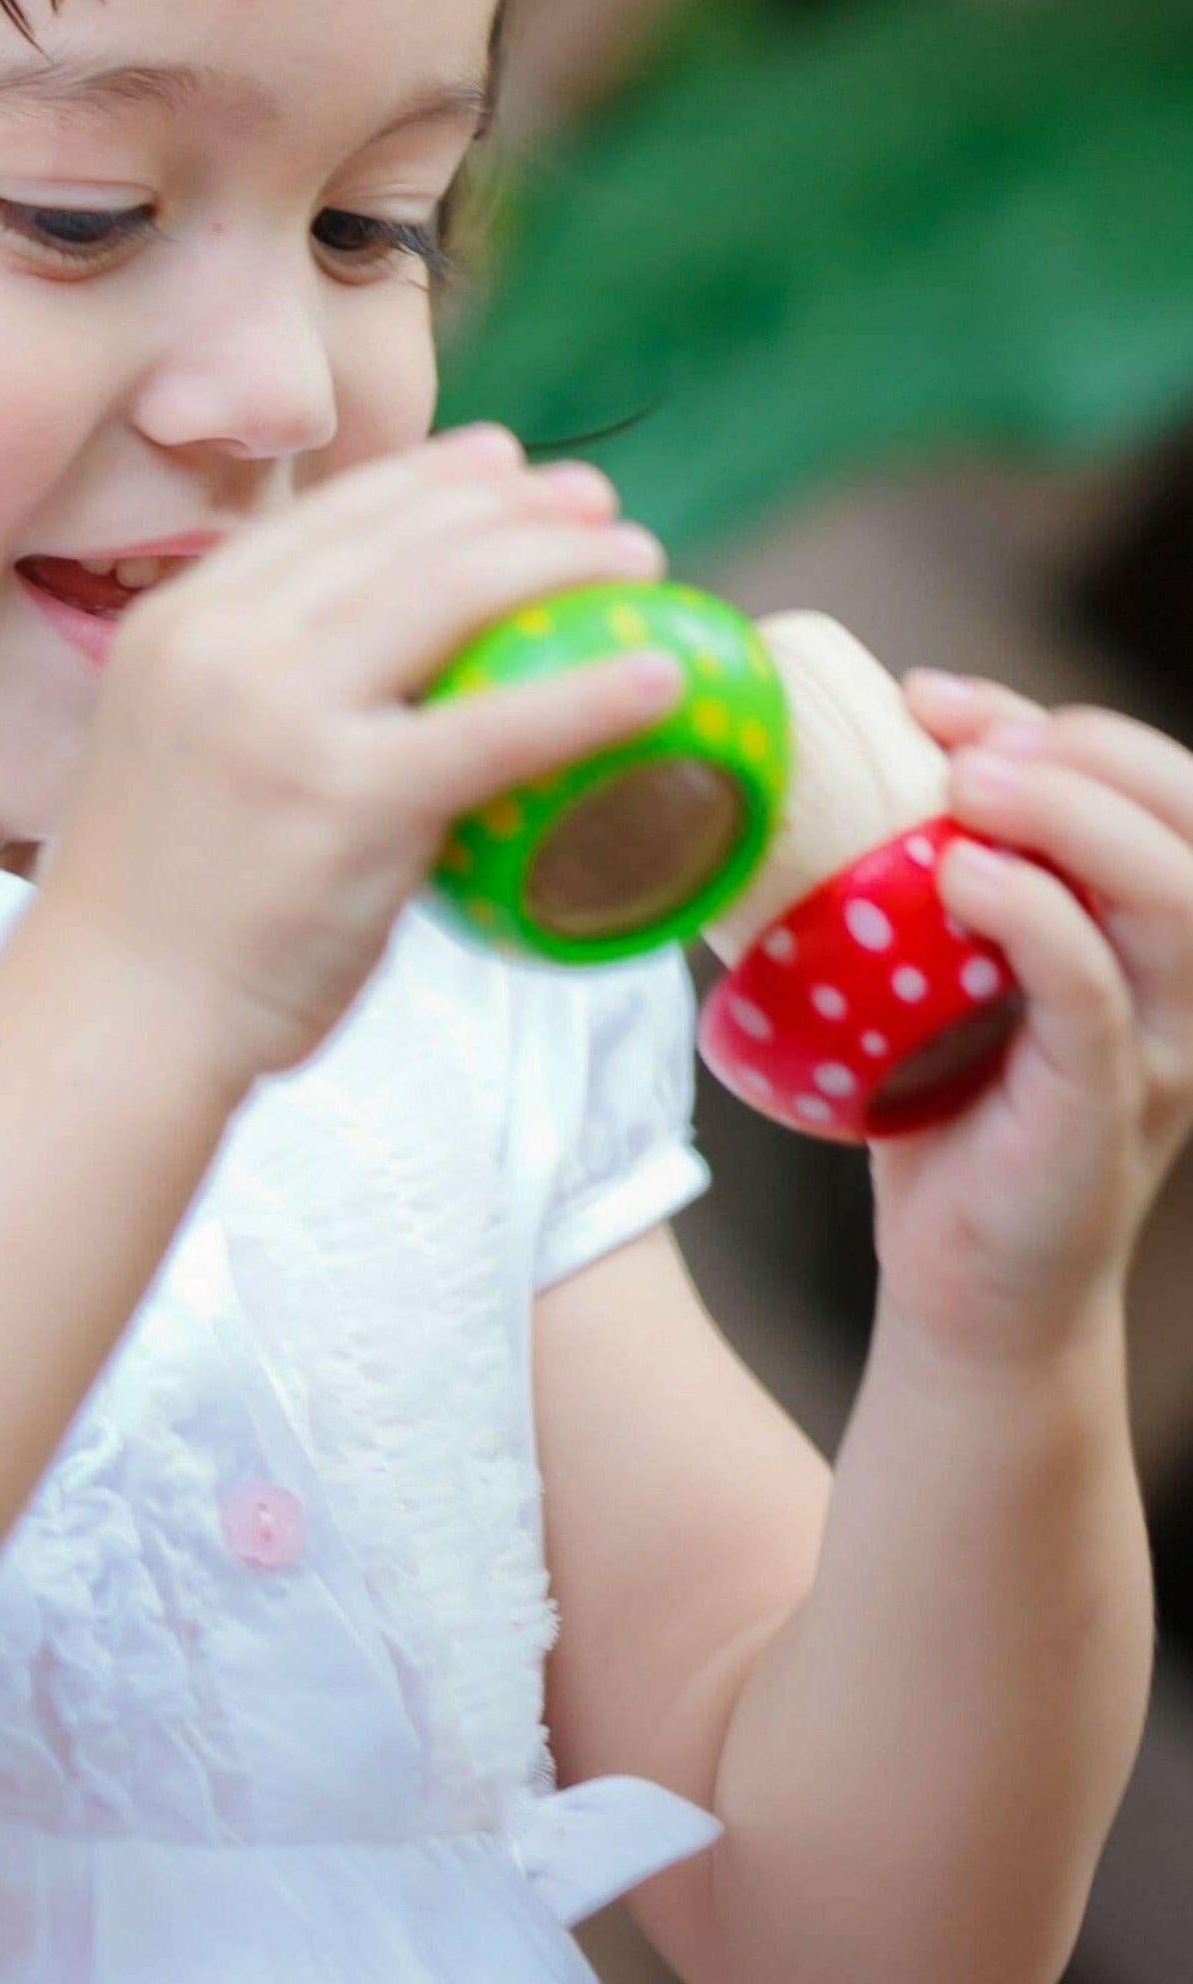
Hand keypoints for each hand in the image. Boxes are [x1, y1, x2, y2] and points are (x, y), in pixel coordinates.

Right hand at [35, 427, 684, 1082]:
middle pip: (401, 538)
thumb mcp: (179, 754)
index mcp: (180, 624)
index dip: (428, 478)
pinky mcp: (344, 798)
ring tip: (640, 564)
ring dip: (563, 565)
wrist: (112, 1021)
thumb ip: (261, 695)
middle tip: (597, 504)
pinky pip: (495, 725)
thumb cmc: (157, 917)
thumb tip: (382, 675)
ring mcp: (280, 716)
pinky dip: (590, 692)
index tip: (504, 462)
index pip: (324, 517)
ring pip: (451, 596)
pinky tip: (658, 679)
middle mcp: (223, 645)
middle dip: (515, 504)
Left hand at [872, 670, 1192, 1359]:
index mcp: (1157, 934)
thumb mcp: (950, 969)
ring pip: (1173, 897)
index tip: (933, 697)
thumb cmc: (946, 1110)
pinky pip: (1096, 996)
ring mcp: (1165, 1049)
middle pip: (1190, 821)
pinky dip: (1039, 922)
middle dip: (1078, 748)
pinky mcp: (1108, 1110)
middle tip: (955, 730)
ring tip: (966, 783)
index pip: (1159, 789)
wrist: (963, 1287)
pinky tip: (965, 877)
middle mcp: (1188, 983)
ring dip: (1071, 816)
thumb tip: (828, 763)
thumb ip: (936, 878)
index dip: (1064, 725)